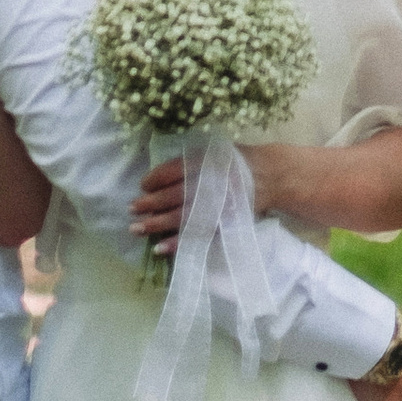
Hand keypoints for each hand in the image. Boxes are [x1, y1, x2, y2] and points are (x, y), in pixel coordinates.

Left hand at [134, 140, 315, 247]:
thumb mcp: (215, 152)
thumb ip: (191, 162)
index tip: (142, 186)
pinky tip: (161, 248)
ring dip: (156, 224)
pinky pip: (195, 235)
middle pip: (172, 195)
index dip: (155, 179)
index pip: (173, 170)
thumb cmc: (237, 163)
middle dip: (149, 203)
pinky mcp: (221, 223)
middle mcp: (208, 181)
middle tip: (131, 210)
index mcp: (204, 161)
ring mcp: (214, 204)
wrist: (270, 175)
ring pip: (179, 216)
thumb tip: (158, 176)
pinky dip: (177, 243)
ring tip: (137, 229)